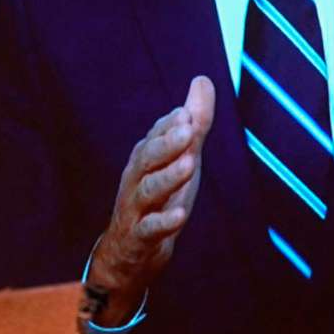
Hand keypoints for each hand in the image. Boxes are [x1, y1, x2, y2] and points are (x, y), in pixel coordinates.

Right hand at [88, 77, 213, 316]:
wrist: (131, 252)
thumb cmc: (158, 199)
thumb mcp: (180, 159)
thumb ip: (194, 123)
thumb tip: (202, 80)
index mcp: (146, 159)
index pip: (156, 136)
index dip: (170, 125)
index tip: (187, 112)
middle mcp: (137, 179)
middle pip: (148, 158)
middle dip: (167, 143)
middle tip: (188, 129)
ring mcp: (136, 209)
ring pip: (148, 190)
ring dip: (168, 177)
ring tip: (189, 164)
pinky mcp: (140, 237)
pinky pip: (150, 228)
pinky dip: (163, 222)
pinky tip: (179, 216)